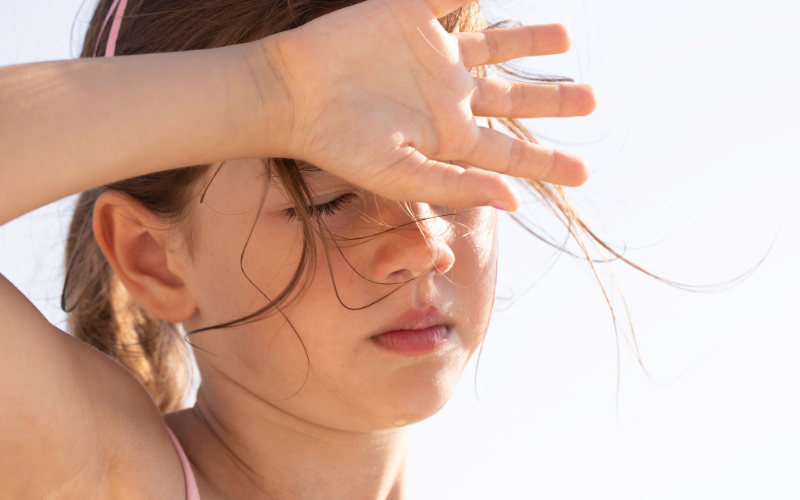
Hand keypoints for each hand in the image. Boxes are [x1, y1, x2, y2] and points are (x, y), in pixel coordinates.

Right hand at [261, 0, 595, 210]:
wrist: (291, 94)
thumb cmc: (339, 143)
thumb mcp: (401, 174)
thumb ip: (459, 186)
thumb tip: (516, 203)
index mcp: (450, 137)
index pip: (512, 152)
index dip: (549, 163)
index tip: (584, 174)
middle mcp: (448, 96)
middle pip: (513, 99)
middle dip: (553, 99)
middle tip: (592, 100)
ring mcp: (432, 56)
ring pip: (495, 46)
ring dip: (530, 41)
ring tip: (565, 36)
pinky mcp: (410, 15)